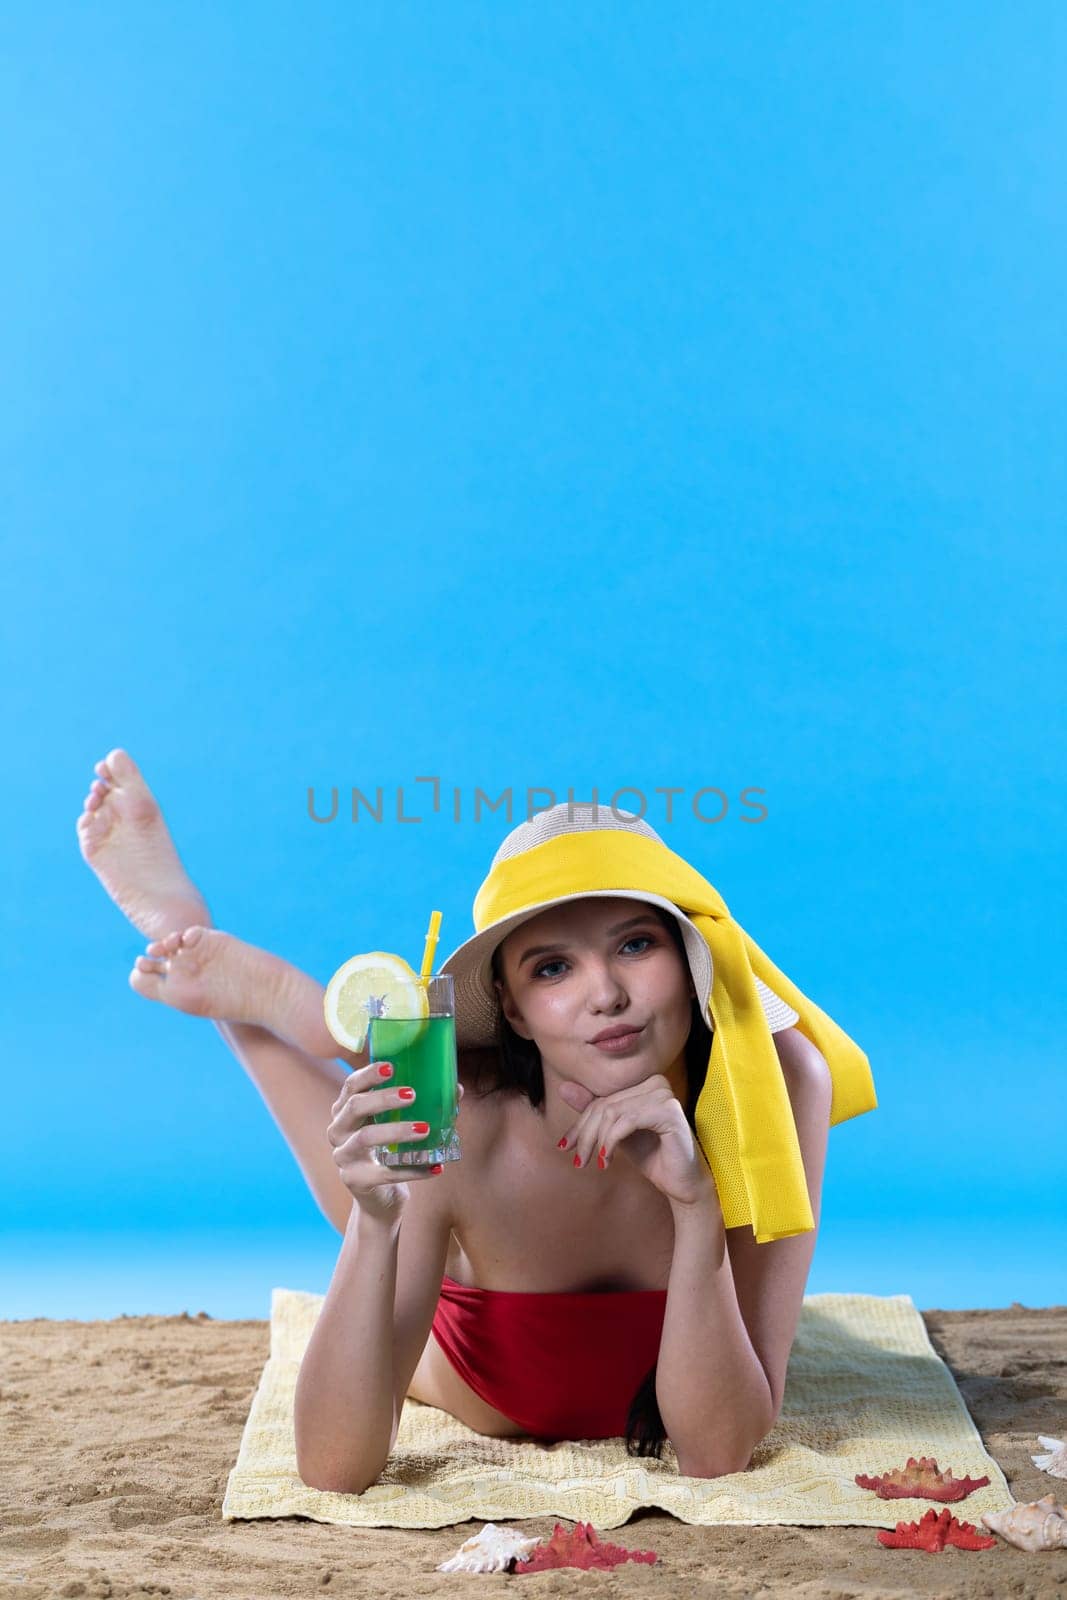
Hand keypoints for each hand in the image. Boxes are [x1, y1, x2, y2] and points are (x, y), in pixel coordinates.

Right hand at [327, 1063, 463, 1222]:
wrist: (379, 1199)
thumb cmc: (388, 1153)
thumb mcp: (397, 1126)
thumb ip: (420, 1107)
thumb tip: (457, 1089)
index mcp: (345, 1112)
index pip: (351, 1086)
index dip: (368, 1074)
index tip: (391, 1067)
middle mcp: (338, 1131)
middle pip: (354, 1107)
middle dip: (383, 1098)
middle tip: (412, 1095)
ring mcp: (343, 1157)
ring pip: (366, 1138)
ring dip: (397, 1131)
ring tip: (425, 1128)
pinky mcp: (356, 1180)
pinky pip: (385, 1173)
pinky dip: (413, 1169)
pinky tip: (436, 1166)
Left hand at [556, 1074, 718, 1209]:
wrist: (682, 1184)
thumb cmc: (652, 1156)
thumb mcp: (616, 1133)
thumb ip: (594, 1110)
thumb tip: (564, 1087)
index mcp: (644, 1083)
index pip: (602, 1099)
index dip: (580, 1124)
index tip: (565, 1147)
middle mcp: (656, 1082)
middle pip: (605, 1105)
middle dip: (586, 1135)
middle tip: (578, 1161)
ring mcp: (664, 1094)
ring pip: (612, 1113)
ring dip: (598, 1141)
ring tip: (596, 1162)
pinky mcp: (669, 1111)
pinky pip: (627, 1121)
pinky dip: (611, 1141)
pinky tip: (606, 1159)